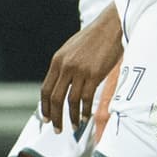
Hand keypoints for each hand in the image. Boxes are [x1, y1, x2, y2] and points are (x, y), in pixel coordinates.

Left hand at [40, 7, 123, 131]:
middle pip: (55, 98)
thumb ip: (64, 66)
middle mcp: (66, 66)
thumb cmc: (94, 38)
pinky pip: (86, 98)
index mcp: (57, 60)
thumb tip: (61, 85)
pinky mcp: (94, 74)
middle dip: (55, 116)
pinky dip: (85, 111)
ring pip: (71, 101)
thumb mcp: (71, 49)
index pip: (46, 89)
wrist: (111, 27)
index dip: (45, 106)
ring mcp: (80, 71)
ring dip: (71, 116)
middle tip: (57, 129)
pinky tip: (86, 117)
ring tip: (74, 126)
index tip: (46, 118)